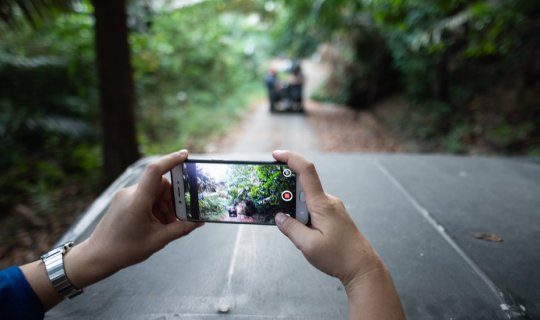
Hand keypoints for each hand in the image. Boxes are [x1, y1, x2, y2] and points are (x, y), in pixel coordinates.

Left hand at [67, 150, 202, 284]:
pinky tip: (156, 223)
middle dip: (173, 198)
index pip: (155, 170)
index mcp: (138, 201)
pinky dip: (155, 207)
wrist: (97, 256)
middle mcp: (130, 193)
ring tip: (166, 224)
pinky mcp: (123, 200)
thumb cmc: (124, 249)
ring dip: (165, 205)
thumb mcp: (158, 240)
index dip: (171, 160)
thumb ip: (181, 228)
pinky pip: (146, 196)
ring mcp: (125, 195)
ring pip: (154, 191)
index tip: (185, 155)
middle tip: (178, 217)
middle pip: (160, 184)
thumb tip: (198, 221)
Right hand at [272, 150, 381, 285]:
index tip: (276, 155)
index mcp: (322, 204)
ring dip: (296, 211)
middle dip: (287, 197)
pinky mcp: (333, 216)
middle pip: (302, 187)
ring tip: (299, 233)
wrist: (363, 267)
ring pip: (307, 200)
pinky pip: (313, 208)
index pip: (306, 171)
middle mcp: (328, 201)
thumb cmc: (340, 257)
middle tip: (280, 213)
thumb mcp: (308, 245)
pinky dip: (304, 216)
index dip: (290, 159)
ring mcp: (332, 208)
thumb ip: (291, 228)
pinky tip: (304, 233)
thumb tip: (279, 217)